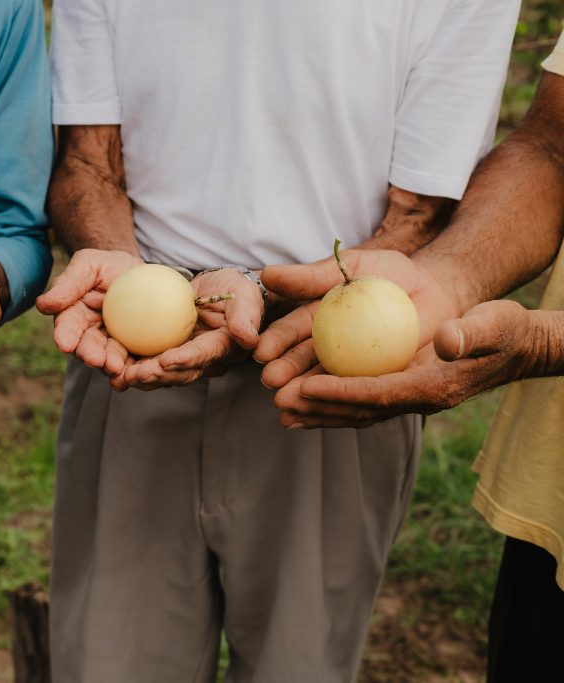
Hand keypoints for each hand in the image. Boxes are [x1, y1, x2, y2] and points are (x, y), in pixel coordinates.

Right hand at [35, 249, 143, 376]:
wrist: (135, 273)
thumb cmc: (106, 265)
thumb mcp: (87, 264)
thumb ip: (68, 283)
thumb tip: (43, 304)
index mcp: (73, 315)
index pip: (66, 327)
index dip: (65, 336)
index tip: (64, 344)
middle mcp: (88, 333)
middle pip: (86, 347)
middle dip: (89, 355)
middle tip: (96, 360)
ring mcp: (110, 342)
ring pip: (108, 357)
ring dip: (110, 364)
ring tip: (116, 367)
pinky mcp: (130, 347)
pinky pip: (132, 359)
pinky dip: (134, 367)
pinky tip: (138, 371)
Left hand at [111, 267, 264, 389]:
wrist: (218, 292)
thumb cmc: (234, 289)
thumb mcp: (244, 293)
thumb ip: (245, 314)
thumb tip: (248, 338)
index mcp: (222, 348)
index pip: (202, 355)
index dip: (185, 360)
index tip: (165, 360)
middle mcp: (204, 360)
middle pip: (179, 373)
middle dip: (156, 376)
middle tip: (134, 374)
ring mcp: (185, 360)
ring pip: (162, 373)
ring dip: (141, 377)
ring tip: (119, 376)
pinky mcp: (170, 353)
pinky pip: (150, 363)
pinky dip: (132, 366)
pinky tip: (112, 364)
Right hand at [254, 249, 459, 388]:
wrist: (435, 292)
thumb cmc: (389, 274)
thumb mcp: (351, 267)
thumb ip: (311, 275)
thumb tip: (267, 275)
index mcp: (315, 320)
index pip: (292, 332)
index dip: (277, 342)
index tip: (262, 352)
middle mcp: (326, 348)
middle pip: (303, 364)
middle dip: (285, 375)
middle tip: (271, 383)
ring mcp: (350, 369)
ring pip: (326, 385)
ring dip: (305, 397)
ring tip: (289, 406)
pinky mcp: (376, 386)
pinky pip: (358, 398)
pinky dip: (339, 407)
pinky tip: (320, 417)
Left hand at [271, 300, 549, 427]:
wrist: (511, 343)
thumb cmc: (501, 328)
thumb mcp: (494, 323)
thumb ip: (471, 334)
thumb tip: (447, 339)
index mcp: (434, 386)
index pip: (380, 393)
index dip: (342, 391)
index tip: (306, 386)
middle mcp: (417, 400)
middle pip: (359, 409)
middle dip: (319, 407)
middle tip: (279, 399)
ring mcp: (408, 400)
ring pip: (355, 412)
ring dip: (318, 413)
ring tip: (280, 410)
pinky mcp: (401, 393)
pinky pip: (360, 403)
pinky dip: (331, 406)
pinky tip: (304, 404)